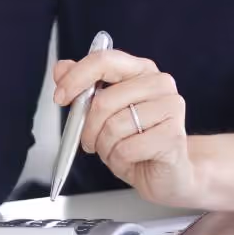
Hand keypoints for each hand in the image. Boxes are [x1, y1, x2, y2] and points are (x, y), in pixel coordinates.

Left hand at [53, 48, 203, 207]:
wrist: (169, 173)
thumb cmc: (136, 141)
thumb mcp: (104, 114)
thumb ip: (83, 88)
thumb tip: (61, 68)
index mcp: (141, 70)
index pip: (104, 60)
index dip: (76, 78)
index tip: (60, 97)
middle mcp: (160, 83)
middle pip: (104, 100)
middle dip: (88, 128)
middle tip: (90, 141)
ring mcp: (171, 108)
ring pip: (114, 127)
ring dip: (105, 147)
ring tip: (116, 151)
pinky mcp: (173, 136)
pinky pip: (127, 149)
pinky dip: (119, 161)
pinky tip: (131, 160)